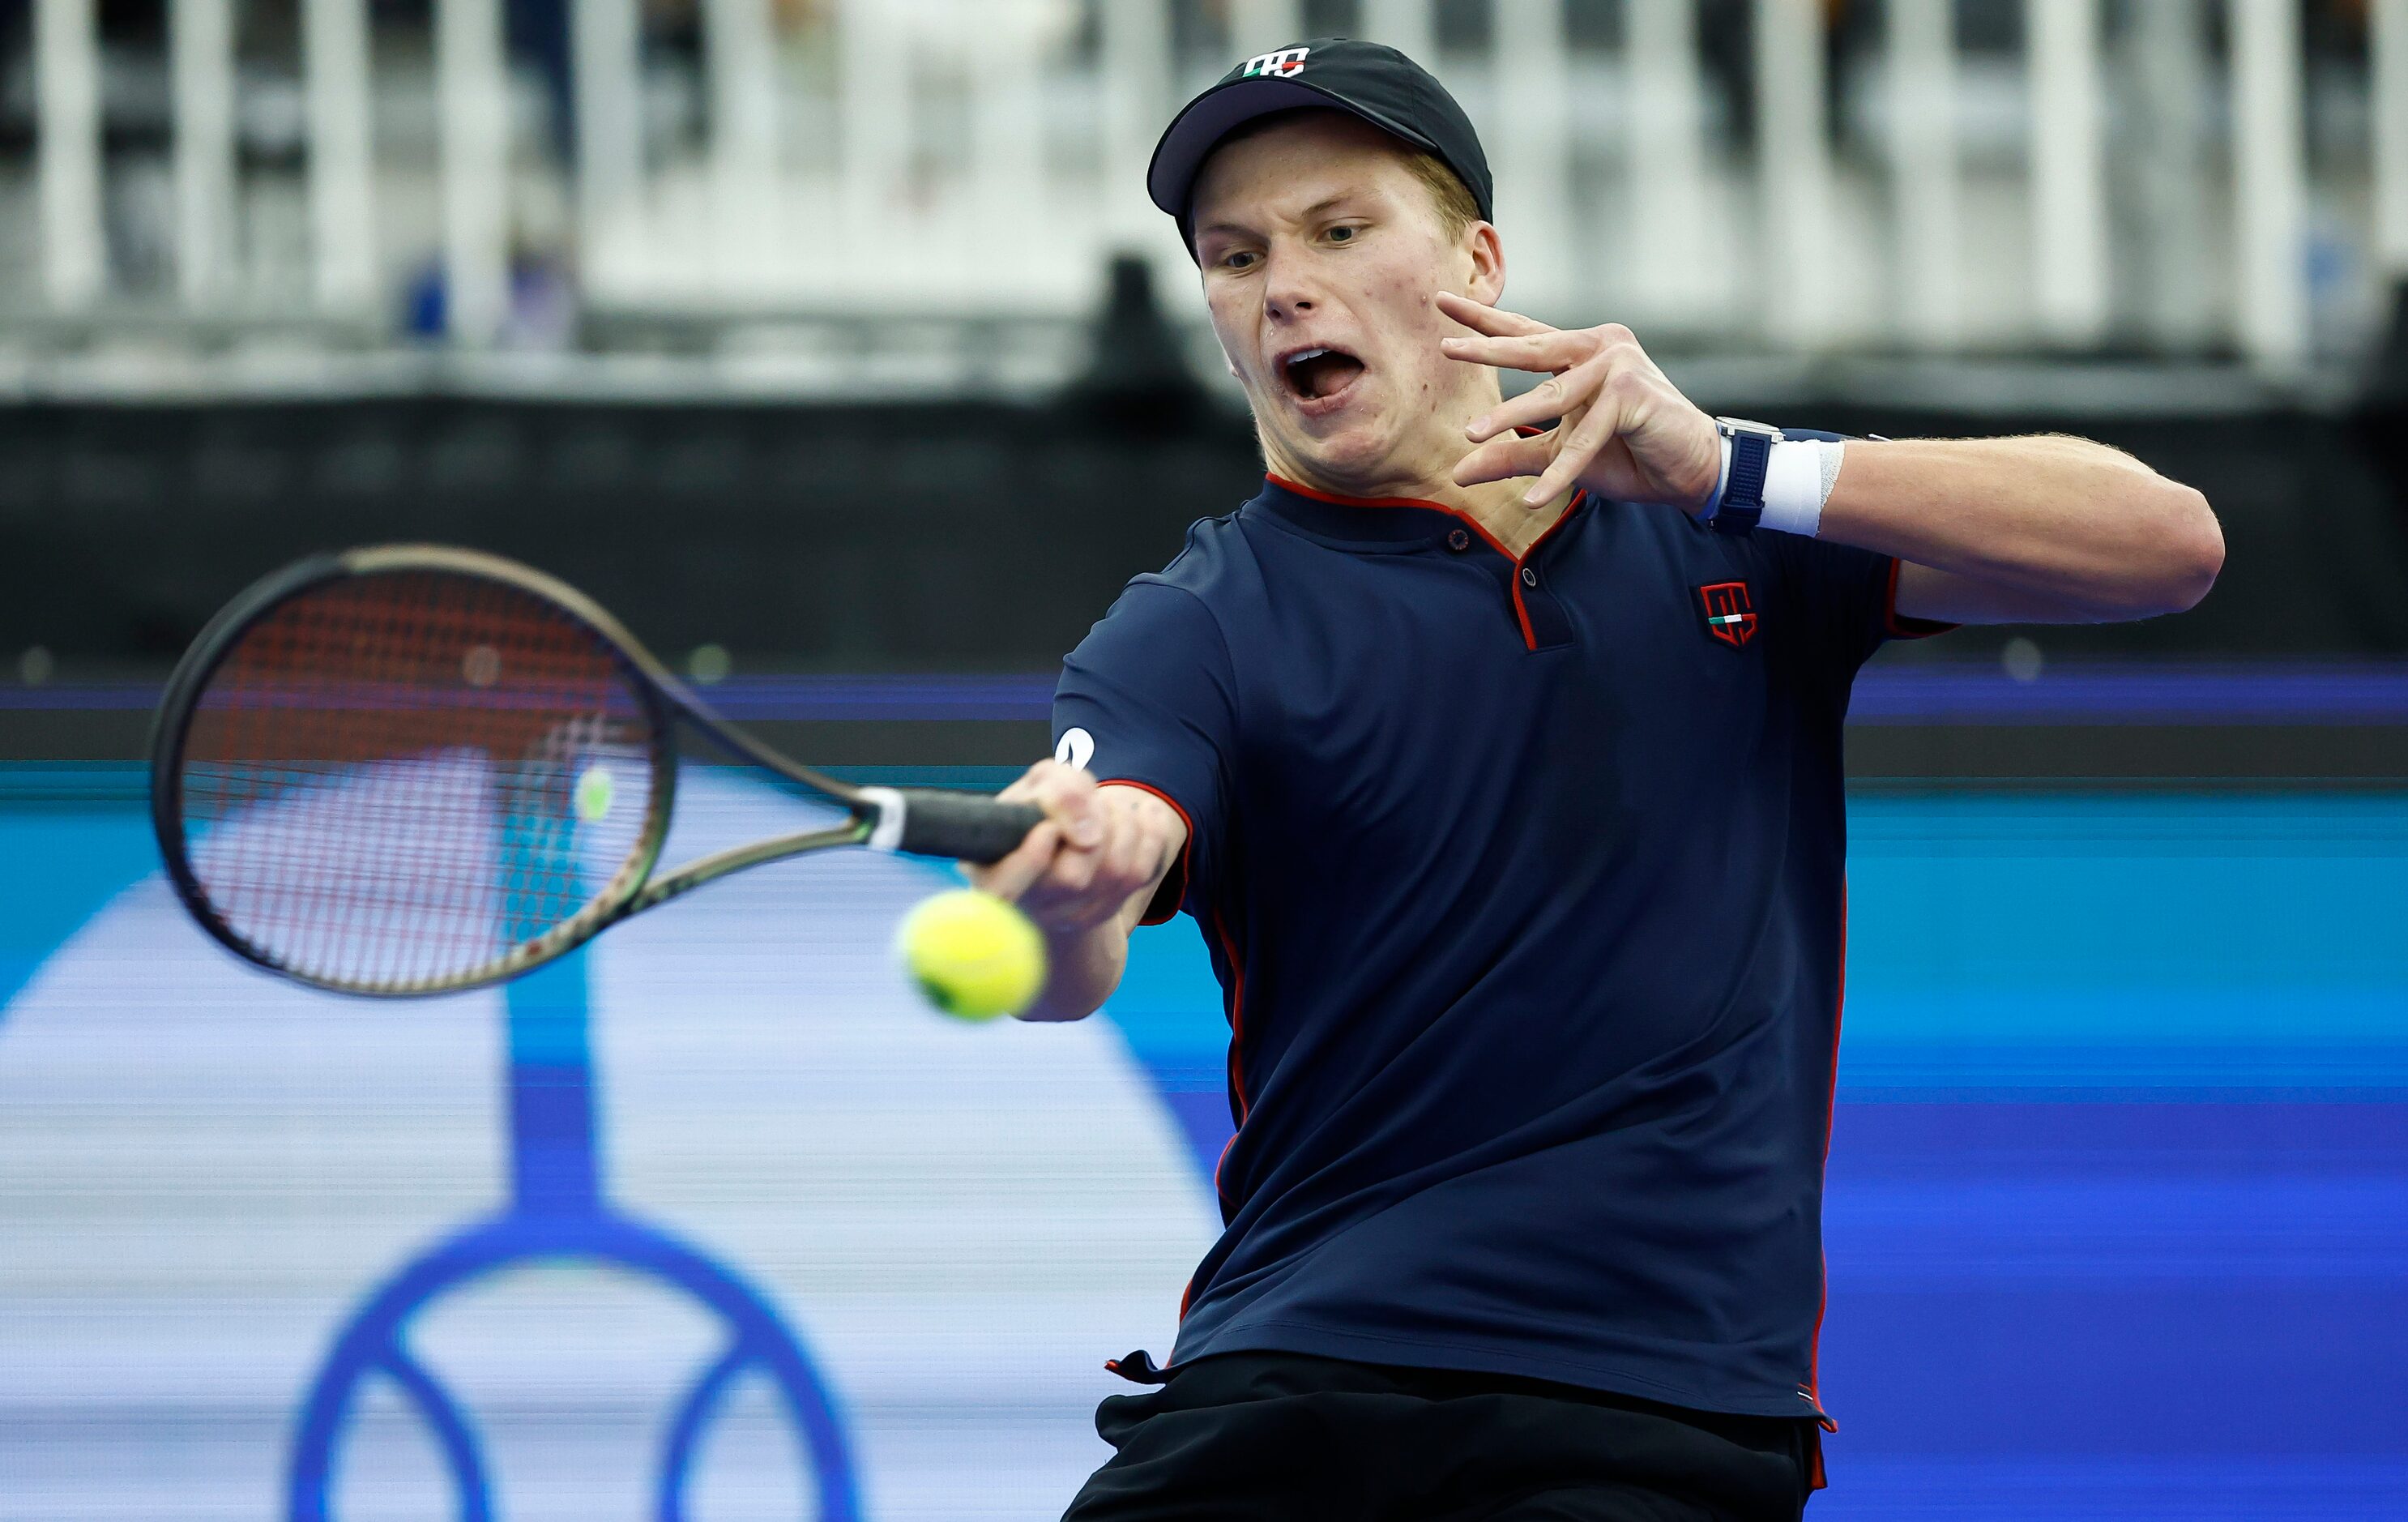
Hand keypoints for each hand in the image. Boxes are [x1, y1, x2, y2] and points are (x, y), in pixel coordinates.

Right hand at [963, 760, 1176, 936]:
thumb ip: (1058, 791)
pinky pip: (1142, 874)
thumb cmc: (1039, 807)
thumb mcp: (1040, 783)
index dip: (1031, 859)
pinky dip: (1151, 833)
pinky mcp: (1103, 912)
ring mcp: (1067, 917)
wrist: (1061, 837)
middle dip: (1093, 823)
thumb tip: (1089, 832)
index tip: (1047, 828)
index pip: (1006, 887)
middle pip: (1073, 878)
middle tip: (1092, 801)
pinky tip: (1145, 813)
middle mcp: (1028, 906)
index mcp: (992, 874)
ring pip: (1114, 873)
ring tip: (1111, 806)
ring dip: (1122, 823)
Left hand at [1437, 292, 1721, 512]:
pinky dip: (1561, 473)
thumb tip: (1459, 472)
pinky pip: (1585, 438)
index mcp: (1581, 352)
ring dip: (1510, 418)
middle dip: (1486, 349)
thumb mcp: (1559, 455)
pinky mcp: (1633, 395)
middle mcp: (1600, 347)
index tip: (1443, 301)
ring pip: (1552, 396)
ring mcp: (1619, 366)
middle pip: (1532, 349)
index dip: (1484, 321)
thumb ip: (1512, 456)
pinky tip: (1533, 500)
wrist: (1689, 471)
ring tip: (1470, 436)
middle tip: (1446, 348)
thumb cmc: (1628, 454)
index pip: (1525, 332)